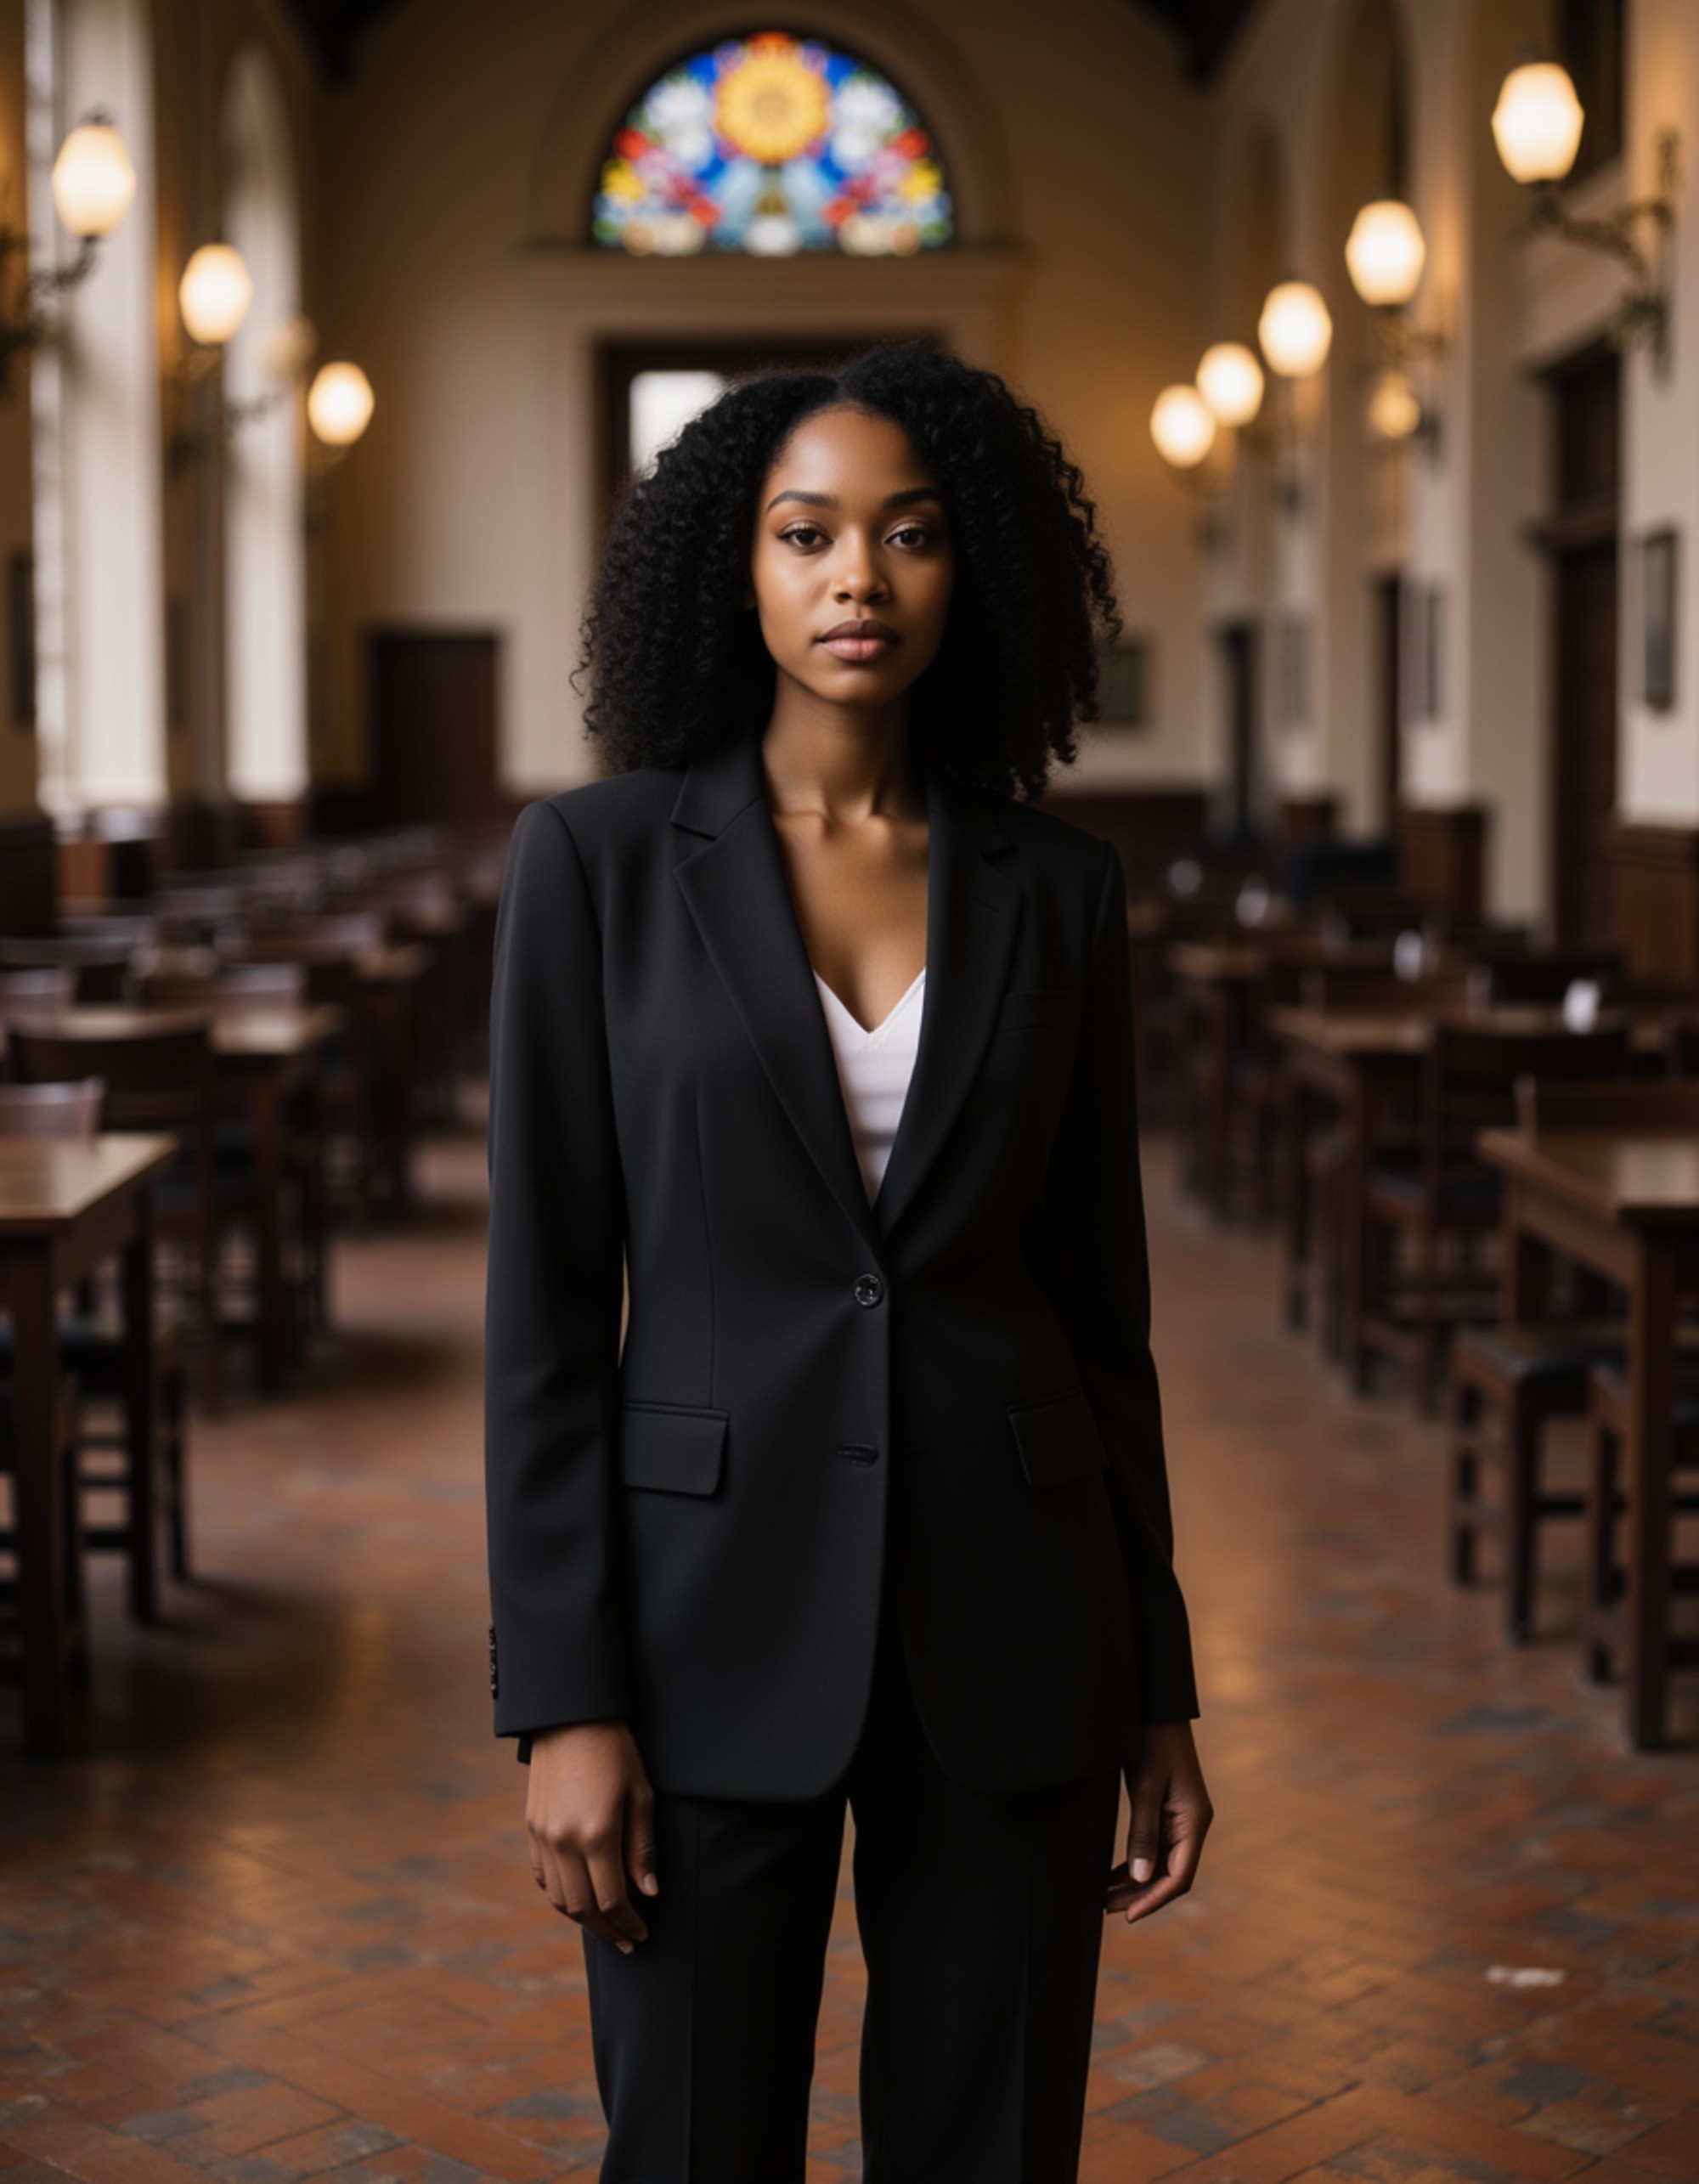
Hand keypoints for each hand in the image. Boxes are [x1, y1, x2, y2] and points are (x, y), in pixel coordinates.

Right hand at [525, 1719, 658, 1952]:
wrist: (571, 1716)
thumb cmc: (616, 1750)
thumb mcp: (641, 1794)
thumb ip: (642, 1848)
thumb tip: (648, 1893)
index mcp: (597, 1835)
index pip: (613, 1901)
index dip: (629, 1923)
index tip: (642, 1934)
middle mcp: (564, 1842)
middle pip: (583, 1909)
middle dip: (607, 1931)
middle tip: (627, 1941)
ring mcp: (543, 1836)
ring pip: (559, 1898)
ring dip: (583, 1919)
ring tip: (605, 1925)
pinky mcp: (531, 1827)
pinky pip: (543, 1876)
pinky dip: (560, 1895)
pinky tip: (579, 1896)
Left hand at [1105, 1720, 1210, 1924]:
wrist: (1155, 1706)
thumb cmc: (1151, 1740)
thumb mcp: (1143, 1785)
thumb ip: (1143, 1831)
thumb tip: (1140, 1878)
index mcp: (1194, 1820)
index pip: (1179, 1875)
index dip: (1153, 1899)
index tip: (1128, 1916)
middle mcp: (1192, 1823)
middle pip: (1169, 1874)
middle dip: (1140, 1895)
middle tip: (1106, 1909)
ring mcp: (1181, 1818)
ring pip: (1161, 1863)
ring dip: (1136, 1882)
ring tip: (1104, 1897)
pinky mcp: (1167, 1810)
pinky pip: (1155, 1847)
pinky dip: (1136, 1864)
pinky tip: (1114, 1875)